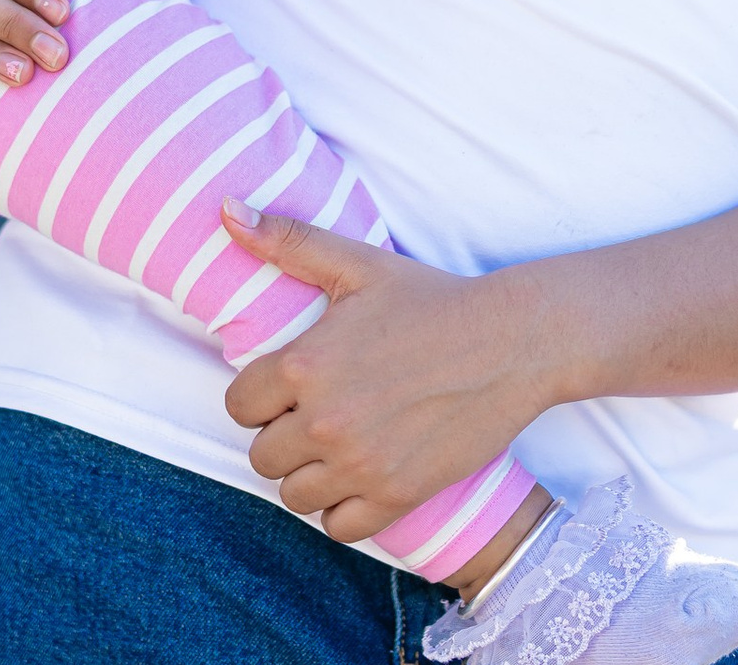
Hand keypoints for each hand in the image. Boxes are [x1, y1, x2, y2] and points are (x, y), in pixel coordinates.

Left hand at [219, 203, 554, 544]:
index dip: (260, 395)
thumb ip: (289, 240)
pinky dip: (342, 508)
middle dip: (283, 436)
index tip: (289, 387)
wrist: (511, 342)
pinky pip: (338, 527)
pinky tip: (361, 475)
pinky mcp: (396, 495)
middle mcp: (326, 421)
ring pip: (294, 496)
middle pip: (263, 456)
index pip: (239, 405)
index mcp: (307, 364)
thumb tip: (226, 210)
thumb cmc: (433, 299)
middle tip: (318, 414)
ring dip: (309, 474)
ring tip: (337, 445)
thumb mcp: (359, 263)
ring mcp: (361, 464)